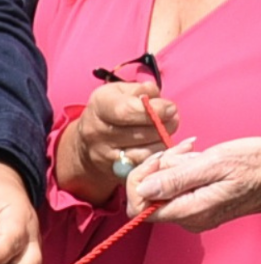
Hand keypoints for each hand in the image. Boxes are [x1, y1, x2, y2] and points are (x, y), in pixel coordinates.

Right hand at [55, 81, 179, 203]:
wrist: (89, 143)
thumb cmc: (111, 111)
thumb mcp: (121, 93)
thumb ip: (141, 91)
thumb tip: (156, 96)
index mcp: (98, 106)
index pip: (127, 111)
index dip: (155, 110)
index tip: (170, 107)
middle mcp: (97, 132)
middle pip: (142, 132)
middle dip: (165, 125)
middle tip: (173, 118)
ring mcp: (105, 155)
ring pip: (148, 152)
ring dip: (164, 142)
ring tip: (167, 132)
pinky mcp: (116, 172)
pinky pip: (147, 166)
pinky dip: (160, 158)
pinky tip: (163, 148)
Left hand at [127, 137, 260, 232]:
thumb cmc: (255, 165)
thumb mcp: (213, 165)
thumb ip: (176, 179)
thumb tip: (143, 190)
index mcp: (190, 212)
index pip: (139, 208)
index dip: (139, 181)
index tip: (158, 160)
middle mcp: (189, 218)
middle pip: (150, 195)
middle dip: (159, 167)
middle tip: (182, 151)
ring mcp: (196, 213)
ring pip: (164, 187)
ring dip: (174, 164)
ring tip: (196, 154)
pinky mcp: (201, 205)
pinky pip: (179, 186)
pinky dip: (184, 168)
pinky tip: (199, 158)